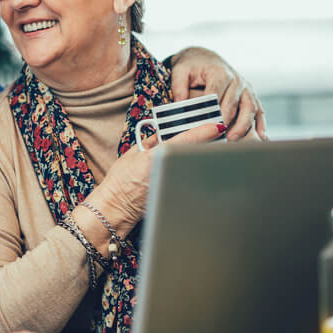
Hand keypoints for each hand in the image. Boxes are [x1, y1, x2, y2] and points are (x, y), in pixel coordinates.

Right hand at [92, 121, 227, 225]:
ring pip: (195, 167)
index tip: (217, 126)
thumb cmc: (121, 181)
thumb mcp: (134, 154)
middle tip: (216, 136)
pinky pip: (189, 180)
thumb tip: (167, 132)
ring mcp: (171, 183)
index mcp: (154, 155)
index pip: (186, 139)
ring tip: (207, 152)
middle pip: (196, 153)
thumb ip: (152, 142)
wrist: (116, 206)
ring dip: (201, 159)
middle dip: (207, 145)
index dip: (204, 131)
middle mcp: (166, 169)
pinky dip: (193, 173)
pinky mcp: (174, 196)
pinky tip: (191, 171)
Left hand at [168, 46, 267, 140]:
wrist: (205, 58)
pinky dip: (260, 124)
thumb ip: (178, 87)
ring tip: (233, 139)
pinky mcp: (251, 95)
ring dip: (243, 125)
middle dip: (226, 121)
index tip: (205, 126)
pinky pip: (259, 111)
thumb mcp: (180, 71)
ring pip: (250, 108)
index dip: (211, 111)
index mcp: (219, 73)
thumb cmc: (192, 66)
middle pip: (233, 103)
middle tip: (218, 137)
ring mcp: (246, 88)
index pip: (216, 95)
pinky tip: (260, 138)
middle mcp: (236, 80)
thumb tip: (179, 104)